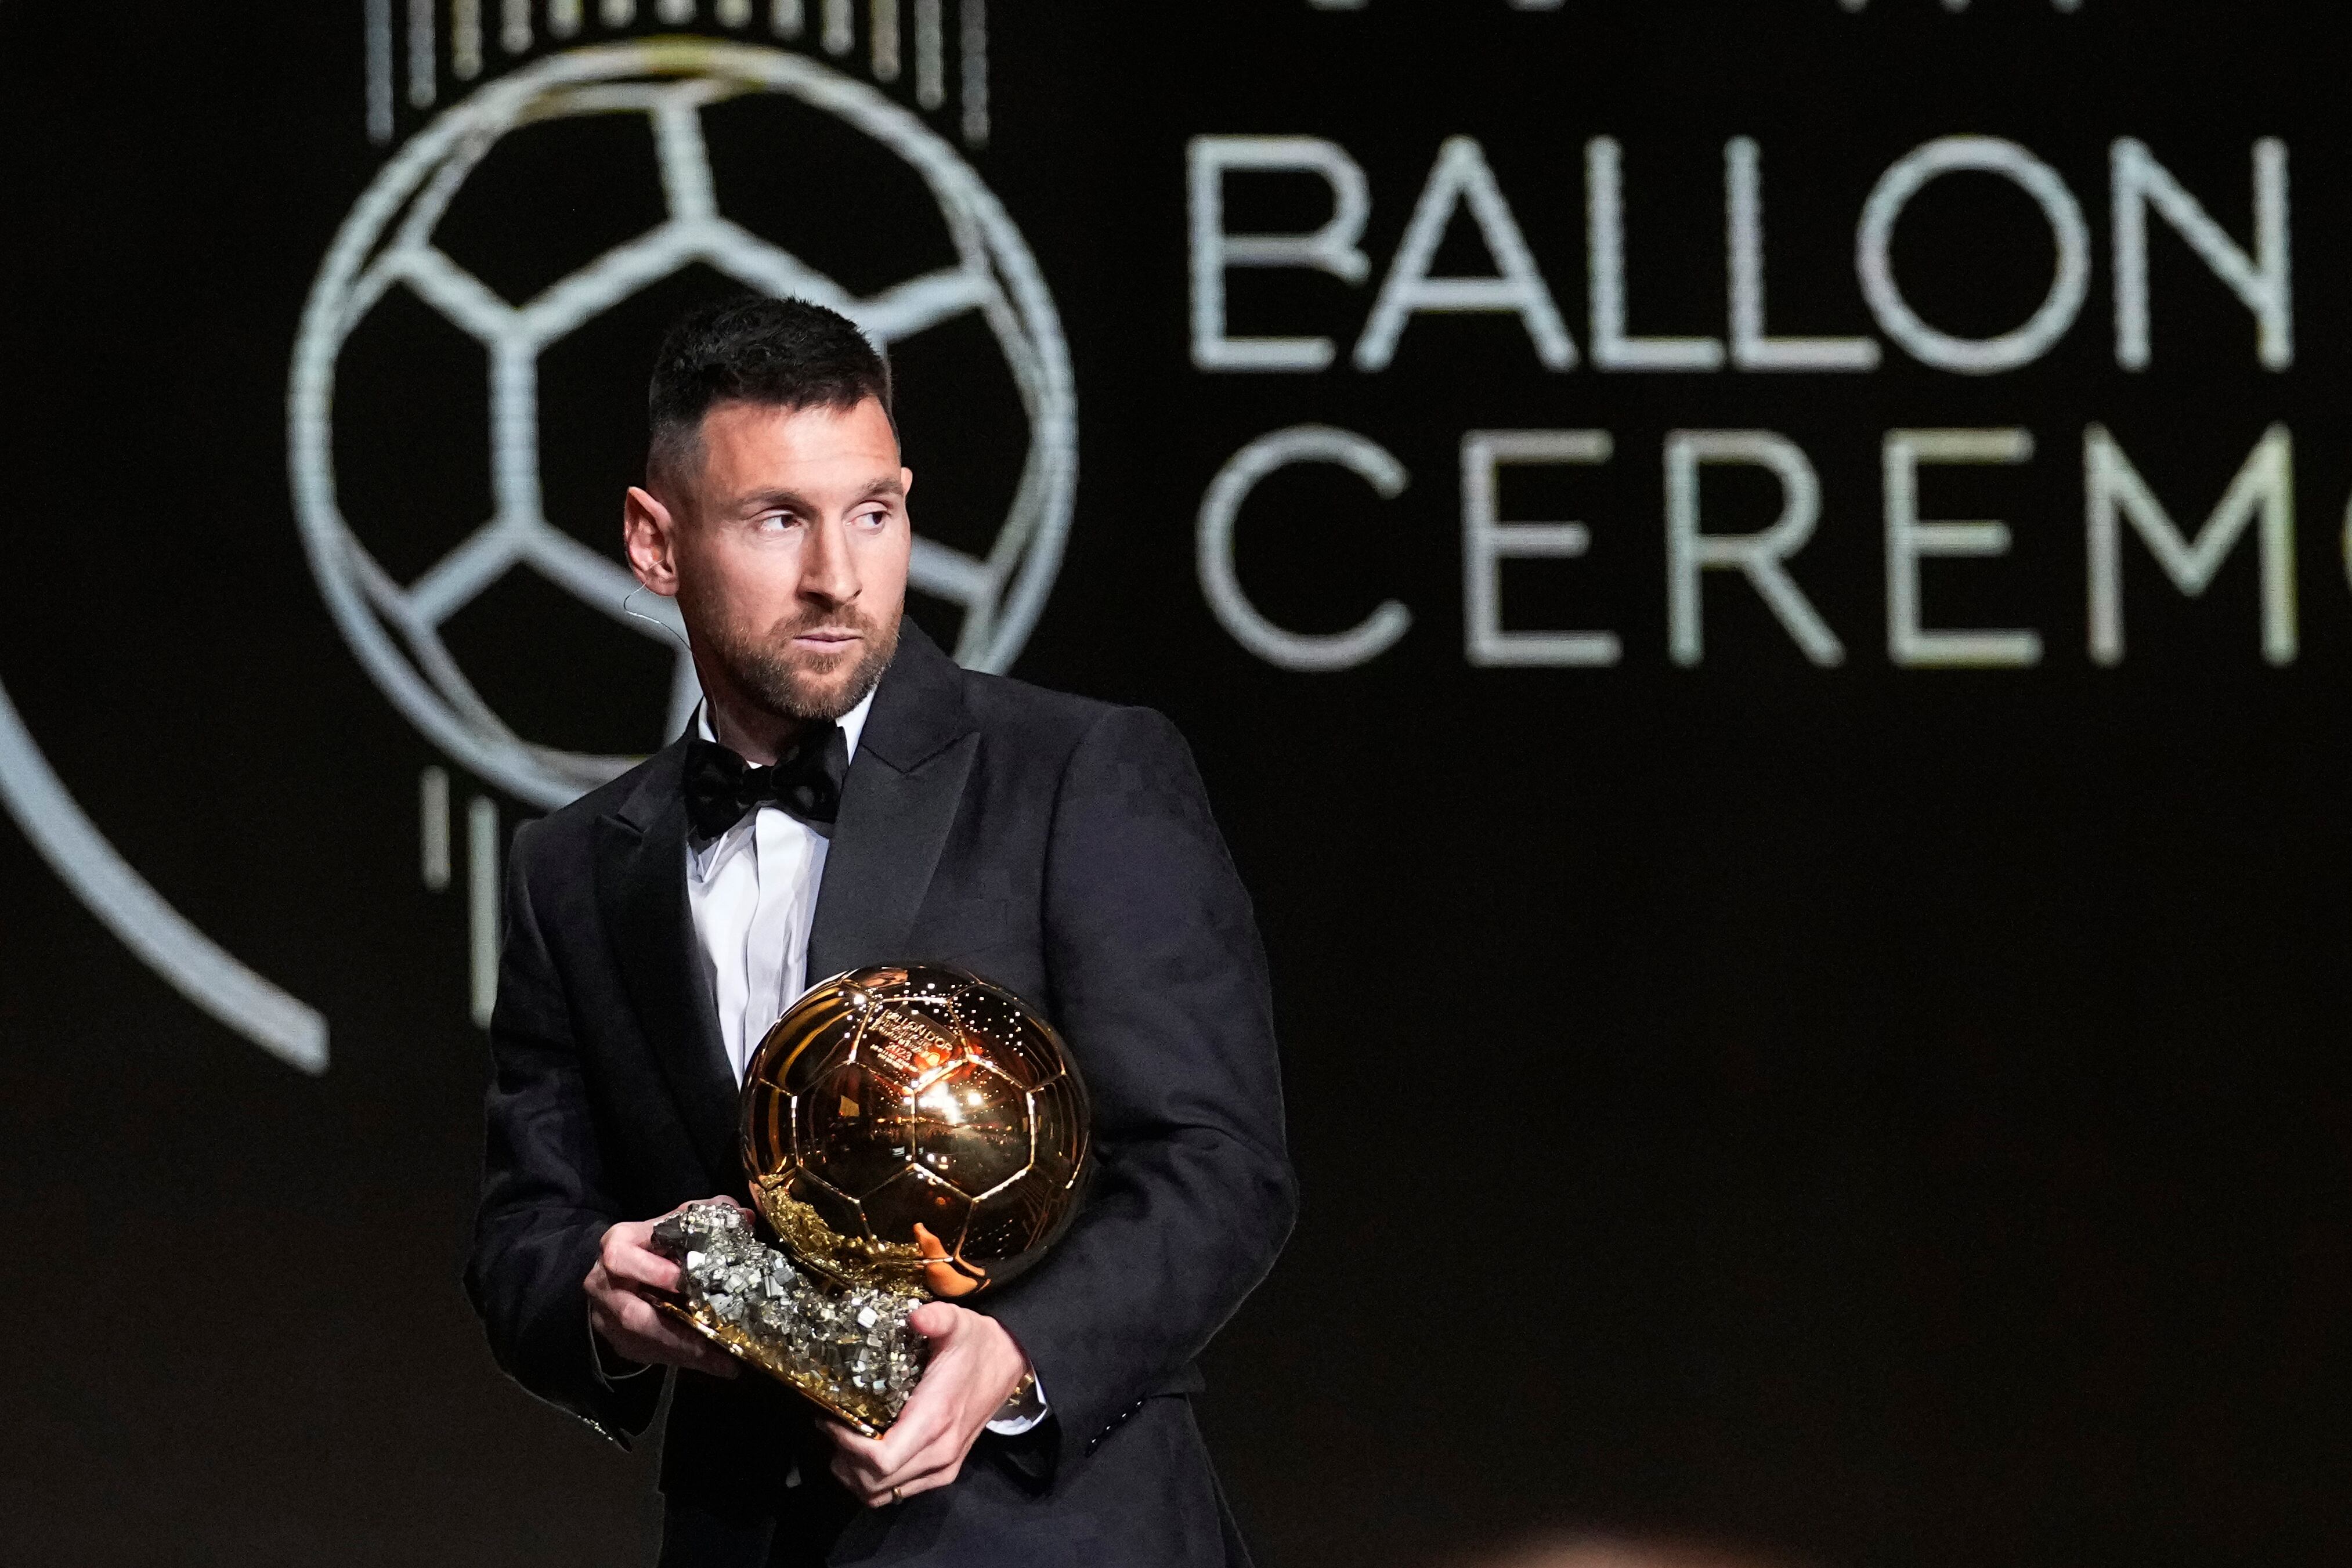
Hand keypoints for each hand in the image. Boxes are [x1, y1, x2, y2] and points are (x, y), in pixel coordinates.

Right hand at [583, 1198, 743, 1379]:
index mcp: (617, 1247)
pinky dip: (683, 1359)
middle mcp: (604, 1284)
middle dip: (674, 1330)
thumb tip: (745, 1217)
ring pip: (642, 1342)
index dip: (651, 1271)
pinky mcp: (618, 1340)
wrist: (619, 1269)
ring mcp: (606, 1317)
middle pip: (632, 1314)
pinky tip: (714, 1363)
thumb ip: (706, 1216)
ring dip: (685, 1352)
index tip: (682, 1281)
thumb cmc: (653, 1243)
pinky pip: (648, 1354)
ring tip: (724, 1360)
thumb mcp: (674, 1224)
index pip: (622, 1257)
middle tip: (714, 1335)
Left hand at [822, 1303, 1030, 1506]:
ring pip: (883, 1494)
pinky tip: (864, 1455)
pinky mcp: (944, 1472)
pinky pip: (898, 1493)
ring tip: (842, 1443)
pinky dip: (874, 1482)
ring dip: (855, 1476)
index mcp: (935, 1420)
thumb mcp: (957, 1322)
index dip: (848, 1447)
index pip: (881, 1460)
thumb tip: (915, 1318)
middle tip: (830, 1427)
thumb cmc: (977, 1344)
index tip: (831, 1419)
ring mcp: (943, 1467)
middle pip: (876, 1482)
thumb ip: (936, 1317)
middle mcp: (939, 1452)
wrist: (1010, 1363)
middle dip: (844, 1460)